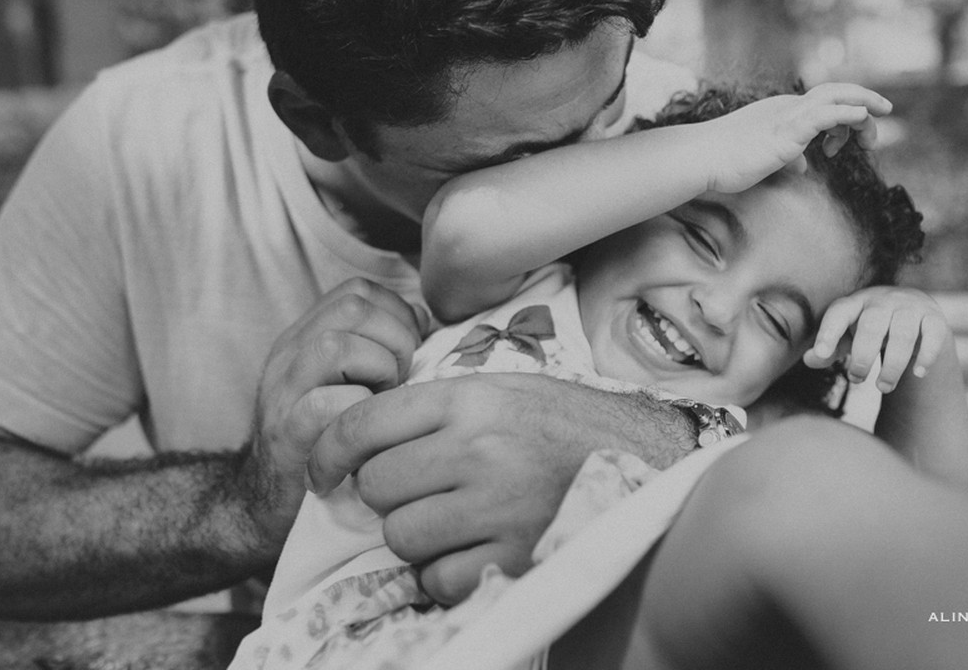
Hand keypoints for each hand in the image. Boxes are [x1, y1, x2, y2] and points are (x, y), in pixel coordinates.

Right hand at [238, 278, 428, 553]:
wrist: (266, 505)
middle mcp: (289, 354)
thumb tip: (425, 322)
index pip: (358, 291)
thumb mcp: (349, 383)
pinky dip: (361, 412)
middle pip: (352, 306)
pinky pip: (329, 404)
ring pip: (337, 346)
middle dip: (396, 338)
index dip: (397, 313)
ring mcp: (283, 391)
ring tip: (384, 400)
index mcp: (306, 336)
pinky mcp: (286, 434)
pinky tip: (368, 430)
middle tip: (401, 379)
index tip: (410, 351)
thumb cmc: (329, 443)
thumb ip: (379, 348)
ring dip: (379, 371)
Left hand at [305, 373, 684, 604]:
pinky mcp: (516, 554)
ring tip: (452, 520)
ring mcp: (498, 504)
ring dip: (416, 536)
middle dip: (387, 496)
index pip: (364, 423)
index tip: (323, 471)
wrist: (644, 456)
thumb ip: (435, 407)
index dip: (328, 452)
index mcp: (469, 398)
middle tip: (419, 492)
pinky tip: (474, 549)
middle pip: (377, 486)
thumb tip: (359, 439)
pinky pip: (438, 579)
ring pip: (401, 536)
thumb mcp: (502, 388)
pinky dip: (445, 573)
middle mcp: (478, 447)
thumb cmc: (564, 421)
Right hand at [704, 82, 891, 193]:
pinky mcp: (787, 131)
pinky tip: (864, 118)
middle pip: (837, 94)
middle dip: (865, 102)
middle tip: (884, 118)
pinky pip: (825, 115)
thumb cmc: (727, 162)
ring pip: (836, 99)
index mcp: (783, 112)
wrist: (702, 159)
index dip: (844, 121)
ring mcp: (788, 117)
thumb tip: (804, 168)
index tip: (842, 146)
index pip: (825, 105)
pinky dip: (848, 114)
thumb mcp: (765, 161)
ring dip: (864, 108)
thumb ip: (788, 160)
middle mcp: (788, 108)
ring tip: (880, 124)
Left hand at [803, 286, 949, 394]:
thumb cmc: (870, 328)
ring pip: (903, 334)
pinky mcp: (934, 318)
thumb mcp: (847, 336)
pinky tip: (918, 374)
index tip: (820, 353)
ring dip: (892, 365)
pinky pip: (932, 335)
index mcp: (856, 302)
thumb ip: (828, 349)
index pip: (839, 313)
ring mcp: (910, 307)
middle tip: (856, 379)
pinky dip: (926, 356)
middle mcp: (883, 300)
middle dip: (863, 356)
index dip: (828, 332)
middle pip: (872, 325)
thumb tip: (810, 359)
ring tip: (883, 387)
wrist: (914, 312)